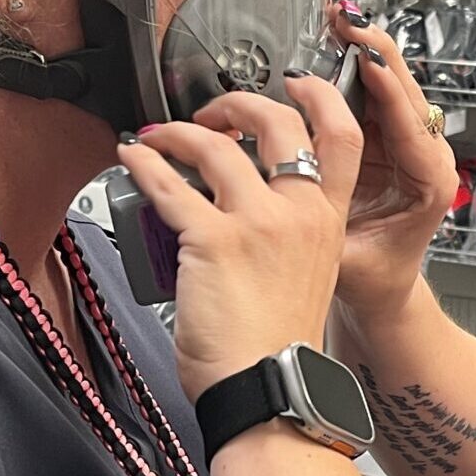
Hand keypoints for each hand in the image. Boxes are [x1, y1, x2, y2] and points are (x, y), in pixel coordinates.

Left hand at [118, 83, 361, 397]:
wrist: (269, 391)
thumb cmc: (279, 351)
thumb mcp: (308, 280)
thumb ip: (290, 239)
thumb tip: (246, 217)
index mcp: (329, 221)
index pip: (342, 138)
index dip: (319, 97)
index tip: (294, 84)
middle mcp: (301, 212)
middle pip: (279, 123)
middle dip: (239, 103)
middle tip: (214, 112)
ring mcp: (259, 222)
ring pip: (218, 147)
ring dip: (183, 132)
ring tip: (162, 137)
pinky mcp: (213, 239)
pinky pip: (171, 184)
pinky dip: (147, 162)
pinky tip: (134, 156)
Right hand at [330, 4, 457, 318]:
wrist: (380, 290)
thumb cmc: (373, 278)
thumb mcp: (347, 258)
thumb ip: (329, 225)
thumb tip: (301, 193)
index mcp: (429, 182)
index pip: (410, 122)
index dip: (386, 86)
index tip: (365, 56)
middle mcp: (425, 156)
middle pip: (402, 90)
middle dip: (373, 49)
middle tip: (344, 20)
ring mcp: (405, 144)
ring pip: (388, 85)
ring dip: (361, 51)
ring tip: (336, 22)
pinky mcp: (384, 140)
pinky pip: (370, 94)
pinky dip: (351, 67)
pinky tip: (331, 46)